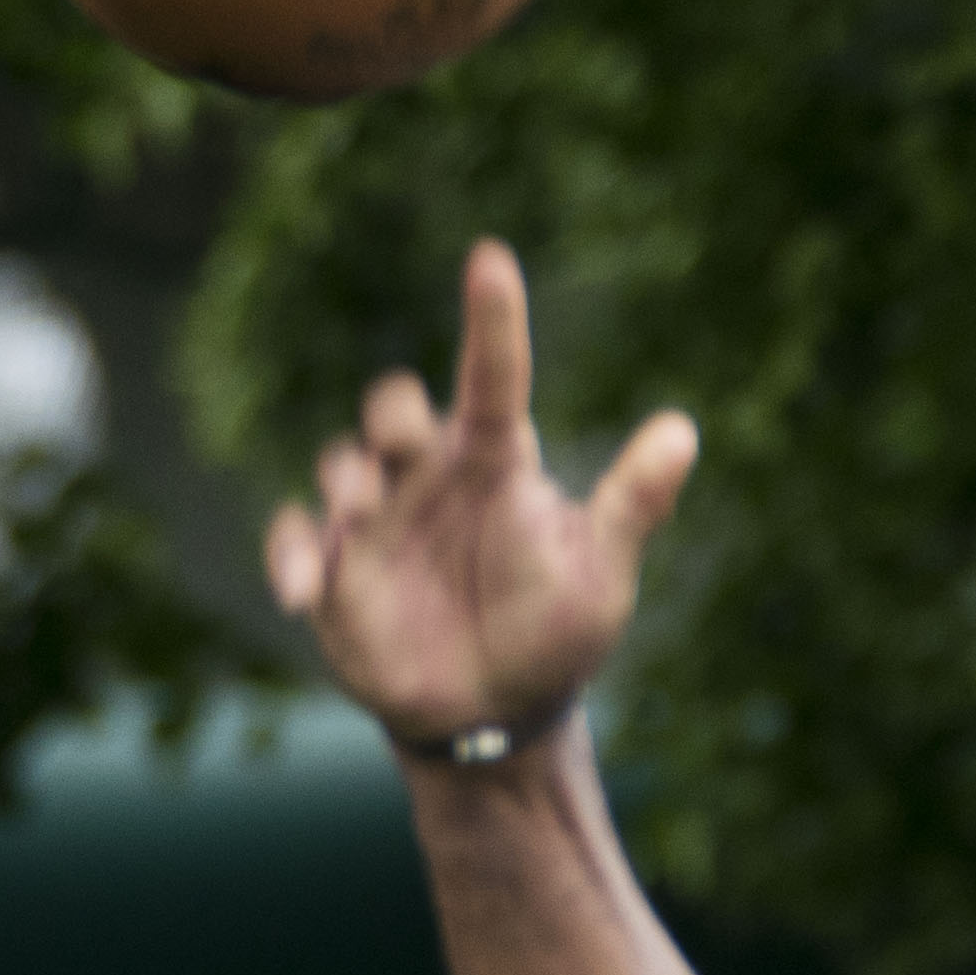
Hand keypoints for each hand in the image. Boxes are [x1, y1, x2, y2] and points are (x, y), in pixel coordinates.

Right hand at [258, 239, 697, 754]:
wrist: (496, 715)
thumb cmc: (553, 632)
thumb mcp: (599, 574)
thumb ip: (633, 504)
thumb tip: (683, 431)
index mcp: (495, 461)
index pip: (492, 376)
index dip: (493, 319)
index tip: (491, 259)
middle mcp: (430, 477)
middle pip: (396, 409)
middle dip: (394, 412)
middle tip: (401, 438)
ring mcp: (376, 521)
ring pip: (340, 463)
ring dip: (345, 478)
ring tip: (358, 511)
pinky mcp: (335, 571)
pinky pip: (297, 540)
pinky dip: (292, 554)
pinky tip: (302, 590)